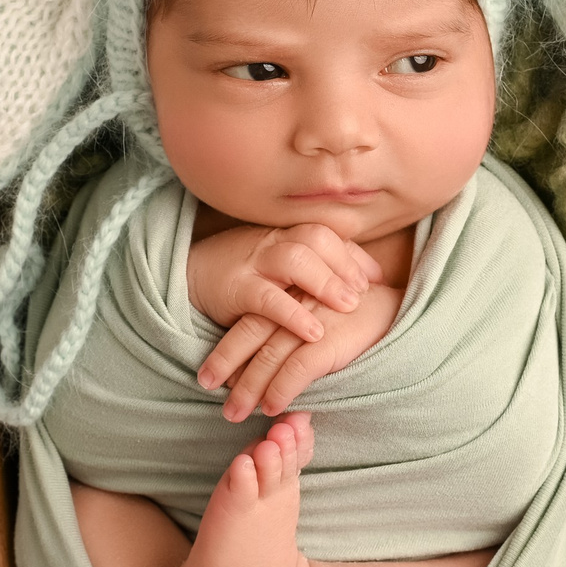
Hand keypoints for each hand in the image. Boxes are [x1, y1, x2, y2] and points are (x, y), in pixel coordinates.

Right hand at [187, 222, 384, 345]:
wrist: (189, 274)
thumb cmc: (245, 274)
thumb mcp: (279, 265)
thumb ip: (314, 267)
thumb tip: (364, 278)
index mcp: (286, 235)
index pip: (328, 234)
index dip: (354, 254)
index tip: (376, 277)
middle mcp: (272, 243)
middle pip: (316, 238)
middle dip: (345, 263)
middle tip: (365, 292)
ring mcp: (253, 263)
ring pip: (295, 259)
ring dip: (326, 282)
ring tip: (349, 306)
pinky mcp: (235, 289)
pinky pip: (268, 298)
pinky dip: (293, 314)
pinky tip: (313, 332)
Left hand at [200, 282, 403, 419]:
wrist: (401, 308)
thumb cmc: (362, 312)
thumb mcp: (322, 308)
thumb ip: (297, 323)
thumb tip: (271, 357)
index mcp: (291, 294)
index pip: (250, 319)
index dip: (228, 347)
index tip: (211, 372)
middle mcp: (296, 304)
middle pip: (250, 334)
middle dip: (226, 364)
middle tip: (206, 388)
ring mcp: (312, 322)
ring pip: (268, 357)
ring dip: (248, 388)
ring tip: (234, 413)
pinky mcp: (330, 341)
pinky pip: (296, 369)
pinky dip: (280, 390)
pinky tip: (271, 408)